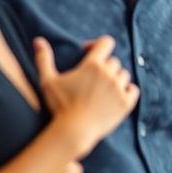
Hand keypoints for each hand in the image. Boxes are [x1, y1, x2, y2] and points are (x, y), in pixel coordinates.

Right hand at [35, 36, 139, 155]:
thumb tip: (37, 40)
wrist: (73, 132)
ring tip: (101, 90)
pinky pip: (133, 89)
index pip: (106, 42)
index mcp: (93, 65)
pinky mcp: (126, 103)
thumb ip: (44, 59)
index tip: (88, 51)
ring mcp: (119, 88)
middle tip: (91, 79)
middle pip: (113, 61)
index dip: (98, 44)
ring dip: (115, 78)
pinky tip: (116, 96)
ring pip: (123, 75)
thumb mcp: (47, 81)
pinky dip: (127, 90)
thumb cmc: (59, 106)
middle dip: (103, 66)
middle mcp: (109, 74)